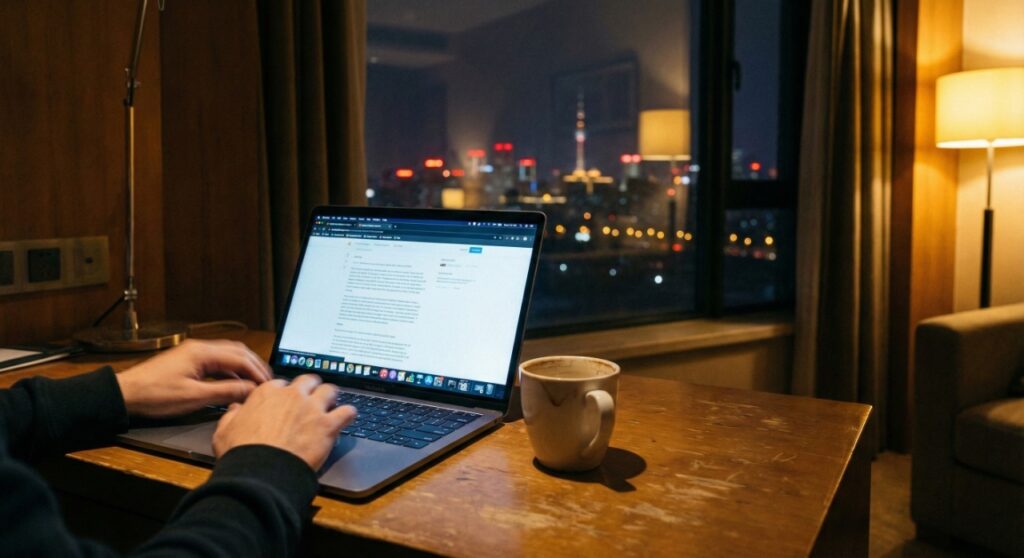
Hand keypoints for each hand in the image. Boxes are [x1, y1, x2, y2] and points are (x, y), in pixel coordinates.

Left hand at [116, 339, 272, 417]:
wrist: (126, 394)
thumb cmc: (155, 395)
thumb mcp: (195, 397)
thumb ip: (226, 391)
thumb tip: (249, 389)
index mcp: (202, 352)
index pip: (240, 358)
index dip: (257, 372)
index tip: (268, 385)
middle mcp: (199, 348)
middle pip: (237, 351)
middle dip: (254, 365)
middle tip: (266, 380)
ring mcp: (193, 353)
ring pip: (227, 355)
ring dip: (242, 367)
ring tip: (254, 382)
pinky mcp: (187, 361)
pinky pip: (216, 362)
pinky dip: (229, 370)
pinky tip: (233, 383)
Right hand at [212, 374, 355, 470]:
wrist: (261, 471)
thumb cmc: (241, 452)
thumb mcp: (224, 430)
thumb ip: (232, 415)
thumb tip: (236, 408)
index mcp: (267, 393)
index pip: (282, 384)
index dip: (285, 392)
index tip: (286, 401)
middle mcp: (292, 395)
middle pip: (308, 380)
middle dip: (311, 387)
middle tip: (312, 397)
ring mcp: (312, 408)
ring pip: (330, 390)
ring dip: (331, 396)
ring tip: (331, 404)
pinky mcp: (328, 425)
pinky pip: (347, 412)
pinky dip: (348, 414)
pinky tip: (347, 417)